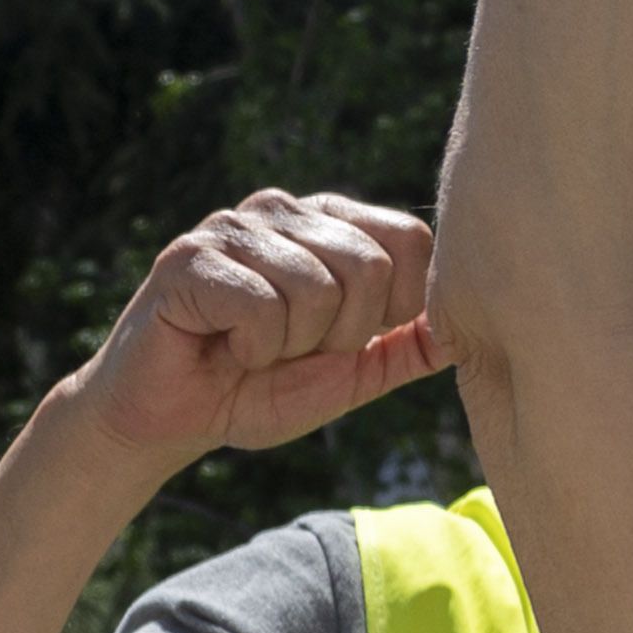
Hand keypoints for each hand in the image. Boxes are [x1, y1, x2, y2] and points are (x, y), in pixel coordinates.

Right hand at [55, 191, 446, 479]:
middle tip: (291, 350)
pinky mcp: (188, 258)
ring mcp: (232, 227)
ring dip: (291, 345)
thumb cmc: (255, 390)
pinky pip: (263, 307)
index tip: (346, 341)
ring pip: (317, 287)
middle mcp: (282, 211)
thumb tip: (465, 327)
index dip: (395, 308)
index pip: (410, 240)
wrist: (167, 421)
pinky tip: (223, 347)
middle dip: (342, 335)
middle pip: (370, 264)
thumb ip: (406, 348)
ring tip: (252, 348)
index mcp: (328, 225)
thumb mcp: (349, 376)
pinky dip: (252, 349)